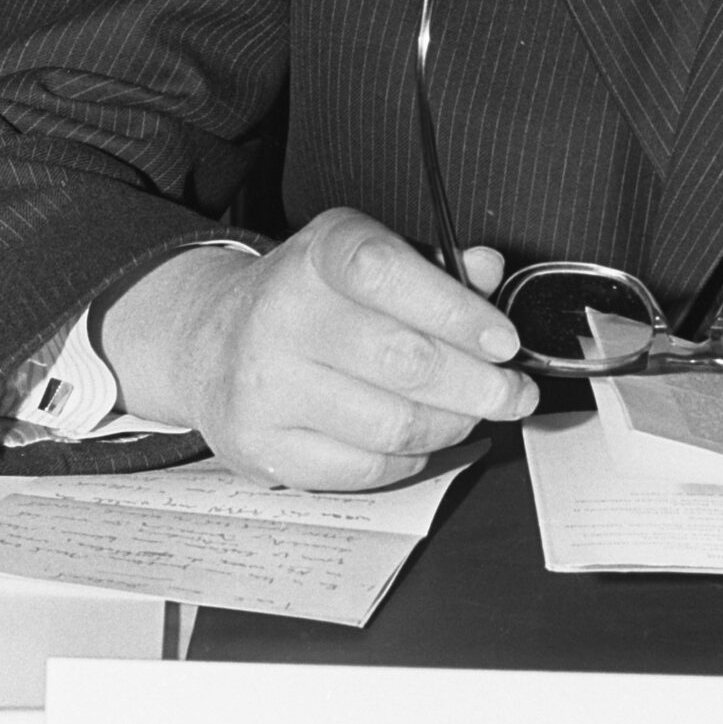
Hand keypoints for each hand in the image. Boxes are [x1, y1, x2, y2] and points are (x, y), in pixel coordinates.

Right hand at [98, 210, 537, 490]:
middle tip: (513, 392)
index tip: (505, 341)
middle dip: (478, 384)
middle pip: (403, 360)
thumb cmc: (310, 300)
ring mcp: (265, 385)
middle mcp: (281, 314)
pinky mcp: (262, 445)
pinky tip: (415, 436)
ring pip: (393, 424)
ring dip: (451, 425)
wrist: (209, 342)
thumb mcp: (364, 259)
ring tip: (468, 413)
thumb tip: (488, 270)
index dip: (456, 310)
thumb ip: (432, 265)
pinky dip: (409, 457)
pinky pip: (366, 468)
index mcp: (316, 255)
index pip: (385, 273)